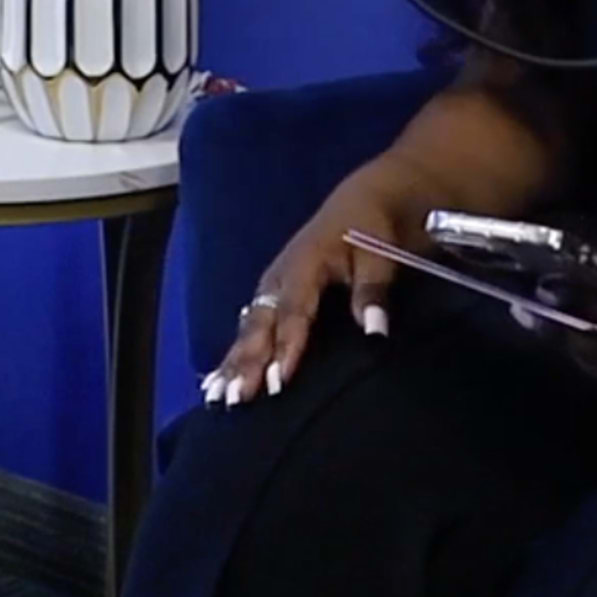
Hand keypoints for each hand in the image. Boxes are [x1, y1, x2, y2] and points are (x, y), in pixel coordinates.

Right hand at [204, 151, 449, 405]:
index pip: (293, 313)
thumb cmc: (373, 226)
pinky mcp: (274, 294)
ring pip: (248, 328)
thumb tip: (374, 333)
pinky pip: (250, 327)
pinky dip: (235, 353)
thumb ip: (373, 292)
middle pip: (260, 324)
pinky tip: (219, 378)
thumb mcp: (380, 254)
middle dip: (246, 361)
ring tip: (217, 395)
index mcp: (304, 264)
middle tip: (236, 398)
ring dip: (233, 361)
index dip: (286, 347)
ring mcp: (273, 286)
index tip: (277, 383)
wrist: (369, 198)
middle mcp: (280, 277)